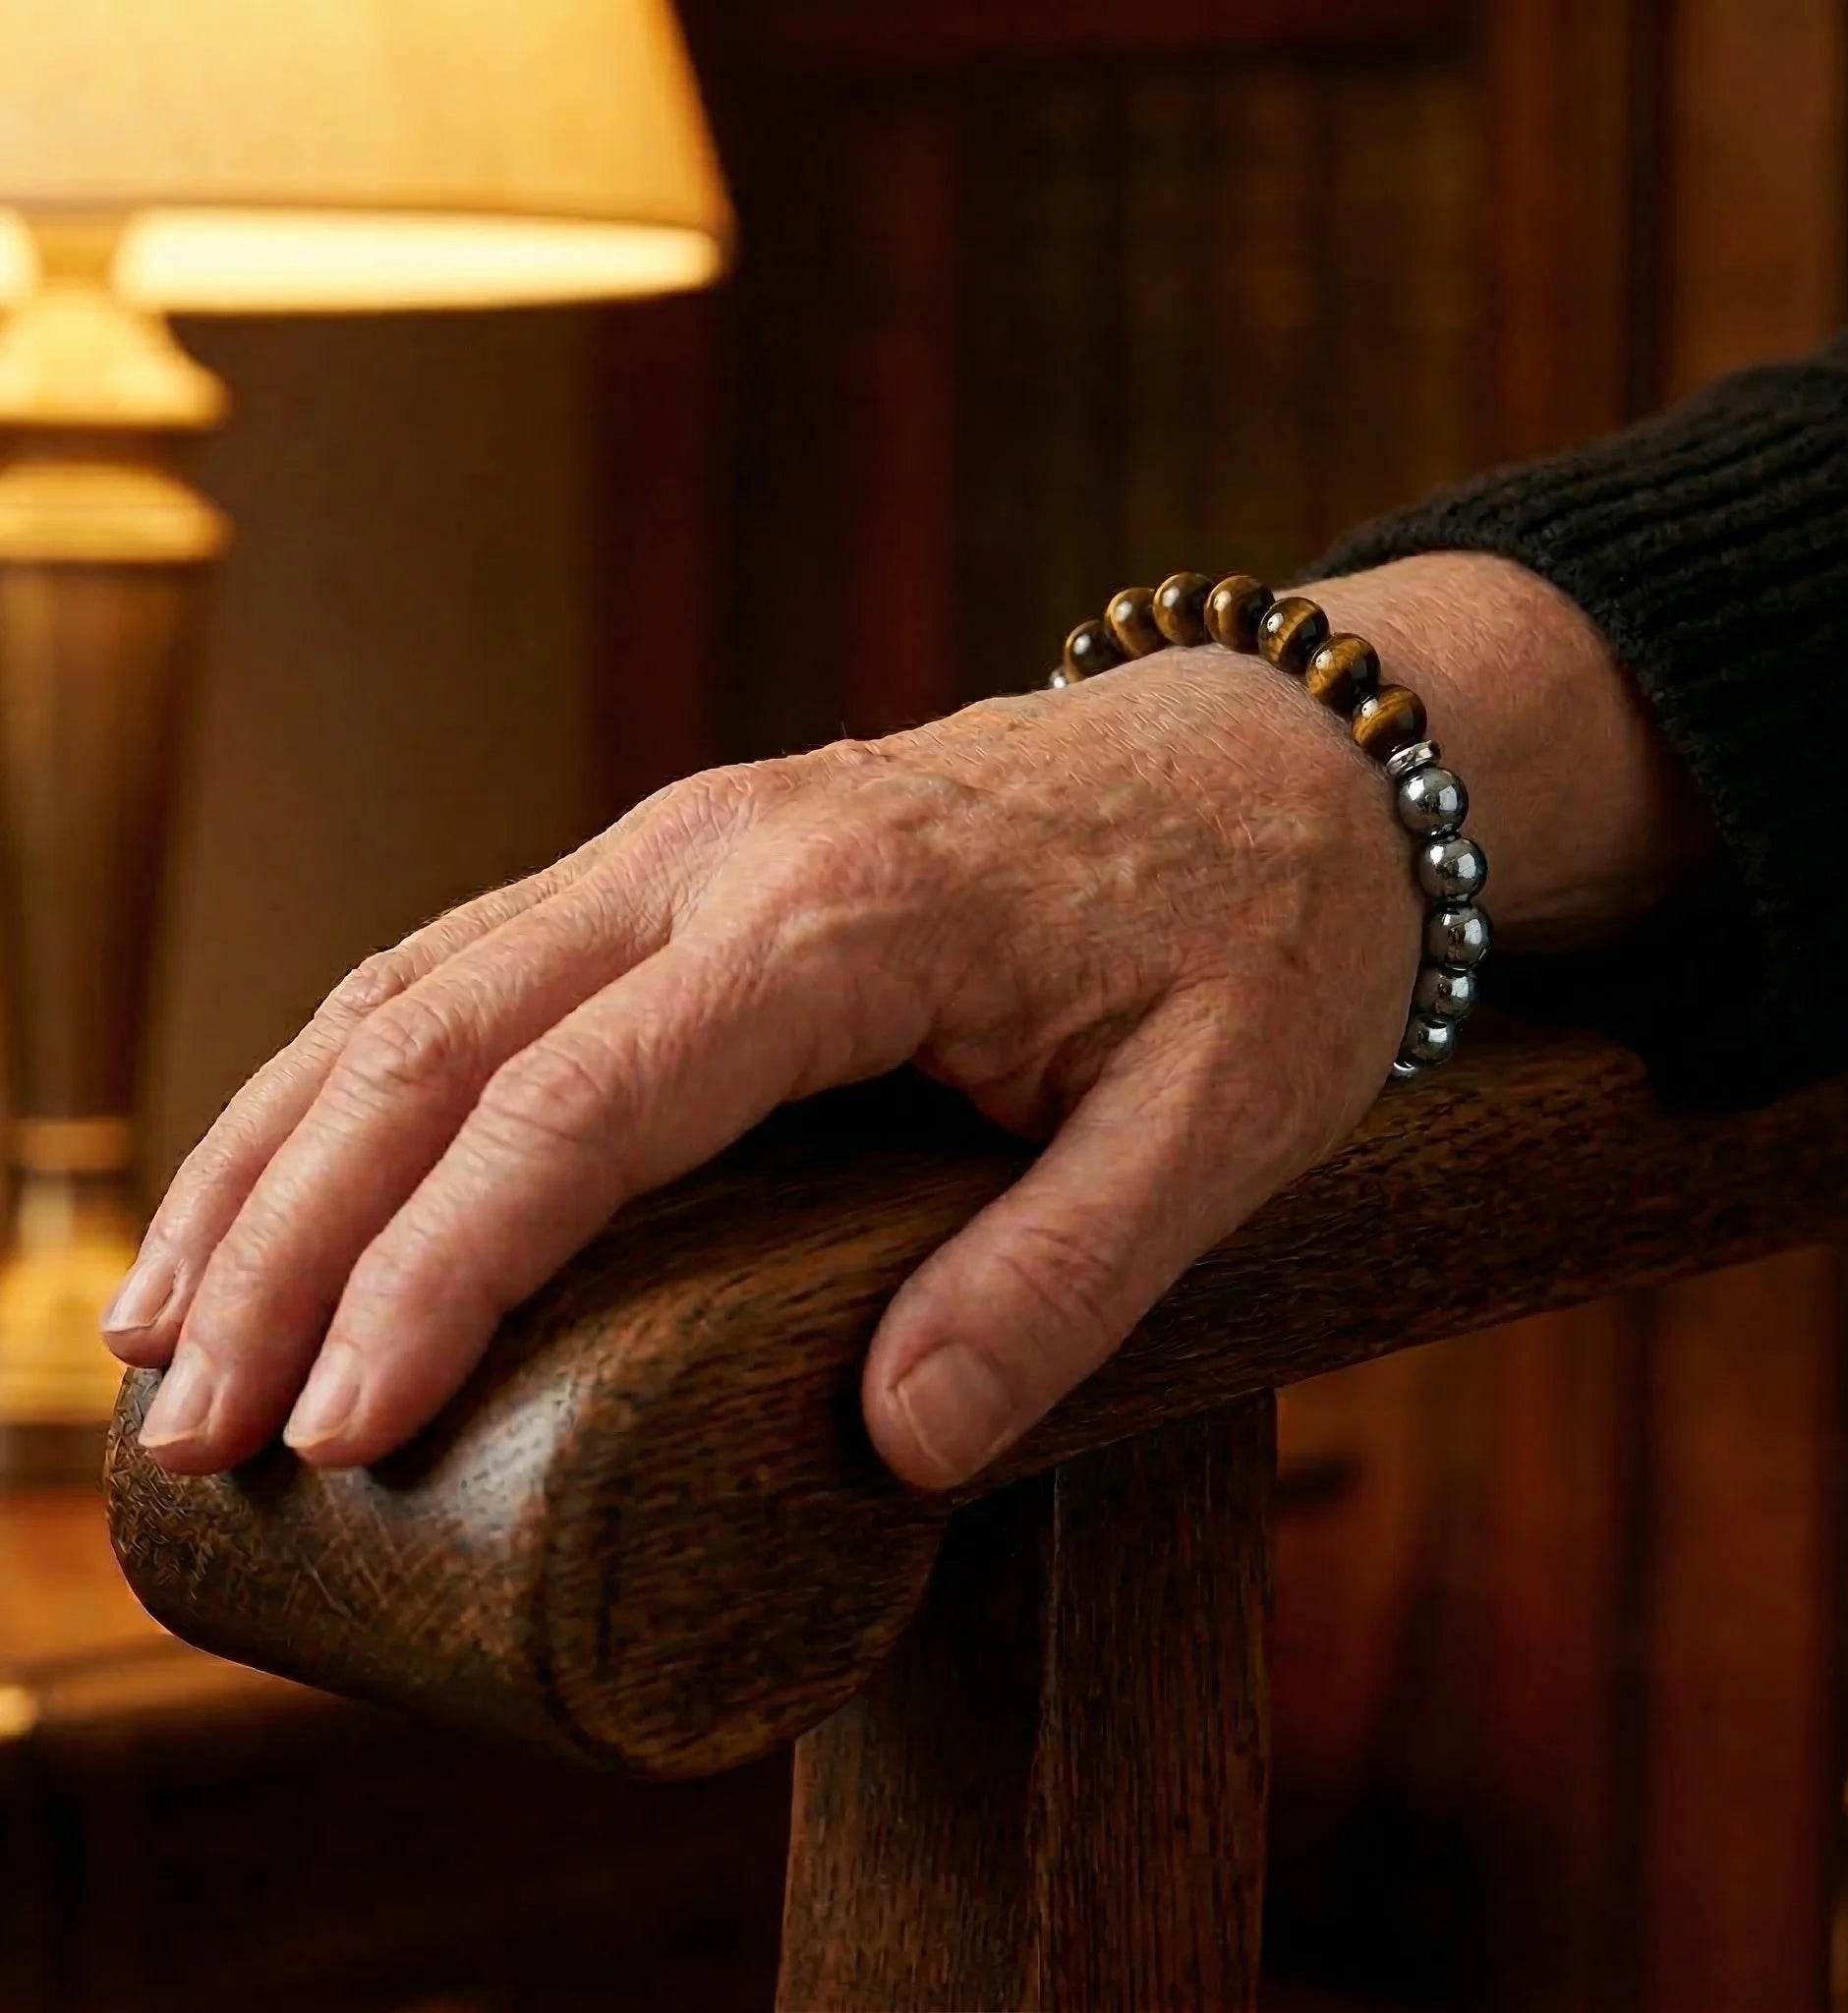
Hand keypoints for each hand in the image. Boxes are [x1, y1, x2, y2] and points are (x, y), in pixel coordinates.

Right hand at [104, 554, 1694, 1487]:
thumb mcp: (1221, 1124)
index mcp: (840, 919)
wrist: (1287, 759)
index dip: (438, 1275)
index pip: (575, 1108)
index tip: (341, 1432)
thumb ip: (1067, 1275)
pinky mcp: (689, 861)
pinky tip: (292, 1178)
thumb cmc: (1263, 936)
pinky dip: (351, 1079)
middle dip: (291, 1235)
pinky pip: (472, 961)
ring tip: (168, 1331)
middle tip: (195, 1429)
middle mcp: (719, 853)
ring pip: (414, 987)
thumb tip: (894, 1448)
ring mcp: (688, 840)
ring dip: (276, 1154)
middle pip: (435, 1041)